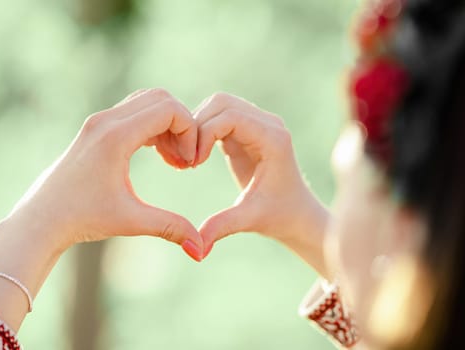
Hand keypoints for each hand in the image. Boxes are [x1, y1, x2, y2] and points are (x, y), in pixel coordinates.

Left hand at [11, 88, 203, 259]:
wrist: (42, 218)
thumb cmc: (82, 218)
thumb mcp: (130, 221)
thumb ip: (170, 228)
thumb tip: (200, 249)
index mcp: (116, 136)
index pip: (169, 110)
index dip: (190, 132)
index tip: (190, 163)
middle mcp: (106, 121)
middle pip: (161, 98)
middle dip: (182, 125)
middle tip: (184, 159)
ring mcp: (98, 122)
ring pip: (147, 103)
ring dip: (167, 125)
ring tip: (173, 160)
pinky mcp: (96, 129)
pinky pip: (134, 113)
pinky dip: (152, 127)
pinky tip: (158, 156)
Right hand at [194, 93, 328, 274]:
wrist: (296, 213)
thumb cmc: (279, 216)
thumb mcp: (249, 219)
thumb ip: (222, 226)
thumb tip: (196, 249)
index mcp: (272, 138)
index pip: (230, 116)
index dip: (204, 134)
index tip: (193, 164)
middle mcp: (267, 124)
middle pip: (221, 102)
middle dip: (197, 125)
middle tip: (187, 160)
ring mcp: (258, 124)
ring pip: (217, 105)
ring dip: (198, 126)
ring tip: (190, 159)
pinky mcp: (247, 130)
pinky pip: (218, 117)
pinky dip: (202, 131)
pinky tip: (196, 157)